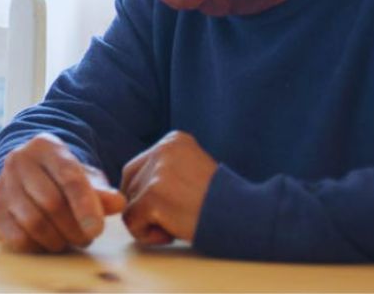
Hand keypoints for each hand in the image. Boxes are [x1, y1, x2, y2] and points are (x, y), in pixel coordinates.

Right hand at [0, 133, 125, 252]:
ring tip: (71, 240)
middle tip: (88, 237)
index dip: (85, 205)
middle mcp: (18, 160)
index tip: (97, 229)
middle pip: (51, 202)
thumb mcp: (84, 177)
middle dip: (74, 227)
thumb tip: (117, 203)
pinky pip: (17, 236)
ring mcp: (2, 184)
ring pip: (34, 222)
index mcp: (45, 146)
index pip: (68, 176)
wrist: (28, 176)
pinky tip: (50, 242)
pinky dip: (39, 246)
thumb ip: (101, 191)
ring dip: (58, 240)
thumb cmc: (61, 178)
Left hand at [120, 130, 216, 245]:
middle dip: (142, 206)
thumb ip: (165, 171)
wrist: (244, 218)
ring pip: (130, 203)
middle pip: (129, 183)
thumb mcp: (192, 169)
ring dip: (148, 221)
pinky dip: (146, 234)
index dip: (145, 193)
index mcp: (173, 140)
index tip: (168, 206)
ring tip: (176, 224)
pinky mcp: (152, 196)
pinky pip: (132, 221)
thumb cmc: (221, 202)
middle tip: (170, 219)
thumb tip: (130, 188)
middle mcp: (162, 150)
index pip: (137, 167)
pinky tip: (171, 233)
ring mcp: (156, 172)